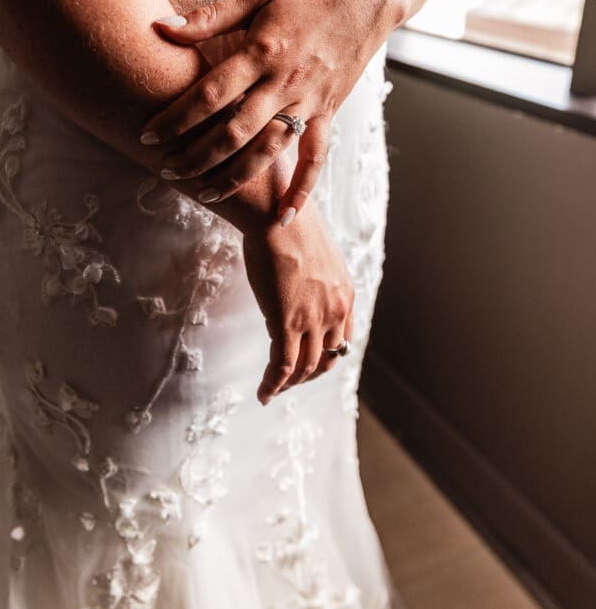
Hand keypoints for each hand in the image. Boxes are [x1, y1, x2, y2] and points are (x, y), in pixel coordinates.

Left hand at [141, 0, 396, 222]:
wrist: (364, 0)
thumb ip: (208, 17)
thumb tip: (161, 27)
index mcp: (261, 52)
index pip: (210, 95)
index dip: (176, 117)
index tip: (148, 135)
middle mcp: (284, 82)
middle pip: (234, 132)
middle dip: (197, 157)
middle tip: (167, 171)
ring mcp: (308, 102)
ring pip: (269, 151)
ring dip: (236, 177)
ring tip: (205, 194)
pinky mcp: (327, 113)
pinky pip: (316, 157)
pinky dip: (302, 188)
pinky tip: (284, 214)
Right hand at [242, 202, 354, 404]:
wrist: (277, 213)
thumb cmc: (289, 223)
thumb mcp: (315, 252)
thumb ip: (314, 274)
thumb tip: (299, 277)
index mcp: (345, 294)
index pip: (342, 338)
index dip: (326, 355)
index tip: (309, 361)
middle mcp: (335, 311)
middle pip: (327, 358)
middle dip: (309, 376)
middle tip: (291, 382)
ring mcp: (312, 319)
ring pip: (305, 368)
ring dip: (289, 384)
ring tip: (273, 390)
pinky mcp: (286, 323)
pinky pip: (282, 366)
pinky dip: (273, 385)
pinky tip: (263, 394)